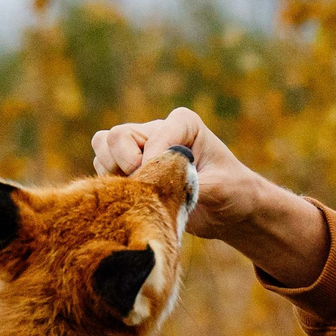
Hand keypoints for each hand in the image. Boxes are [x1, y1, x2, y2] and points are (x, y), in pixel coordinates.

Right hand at [90, 106, 324, 282]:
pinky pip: (103, 171)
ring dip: (113, 175)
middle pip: (115, 137)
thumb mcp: (221, 189)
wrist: (230, 211)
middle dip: (124, 164)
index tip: (168, 183)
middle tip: (145, 186)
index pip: (154, 134)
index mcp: (183, 123)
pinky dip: (110, 187)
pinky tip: (132, 201)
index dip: (153, 161)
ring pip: (102, 150)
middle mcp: (156, 131)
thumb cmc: (233, 192)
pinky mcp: (131, 171)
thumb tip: (156, 189)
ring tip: (139, 194)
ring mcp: (140, 150)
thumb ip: (191, 186)